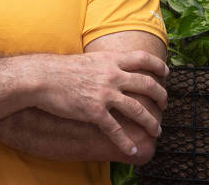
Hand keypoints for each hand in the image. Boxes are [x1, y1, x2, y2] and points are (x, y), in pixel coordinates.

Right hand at [32, 50, 167, 156]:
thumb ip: (104, 64)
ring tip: (156, 130)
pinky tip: (132, 150)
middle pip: (147, 85)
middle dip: (161, 96)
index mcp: (111, 60)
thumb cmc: (61, 69)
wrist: (42, 78)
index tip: (166, 72)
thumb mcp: (88, 59)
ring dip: (150, 122)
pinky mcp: (95, 111)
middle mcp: (112, 75)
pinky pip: (116, 130)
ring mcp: (105, 94)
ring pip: (137, 109)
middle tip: (165, 104)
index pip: (143, 58)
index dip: (158, 65)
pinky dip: (126, 142)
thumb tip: (113, 68)